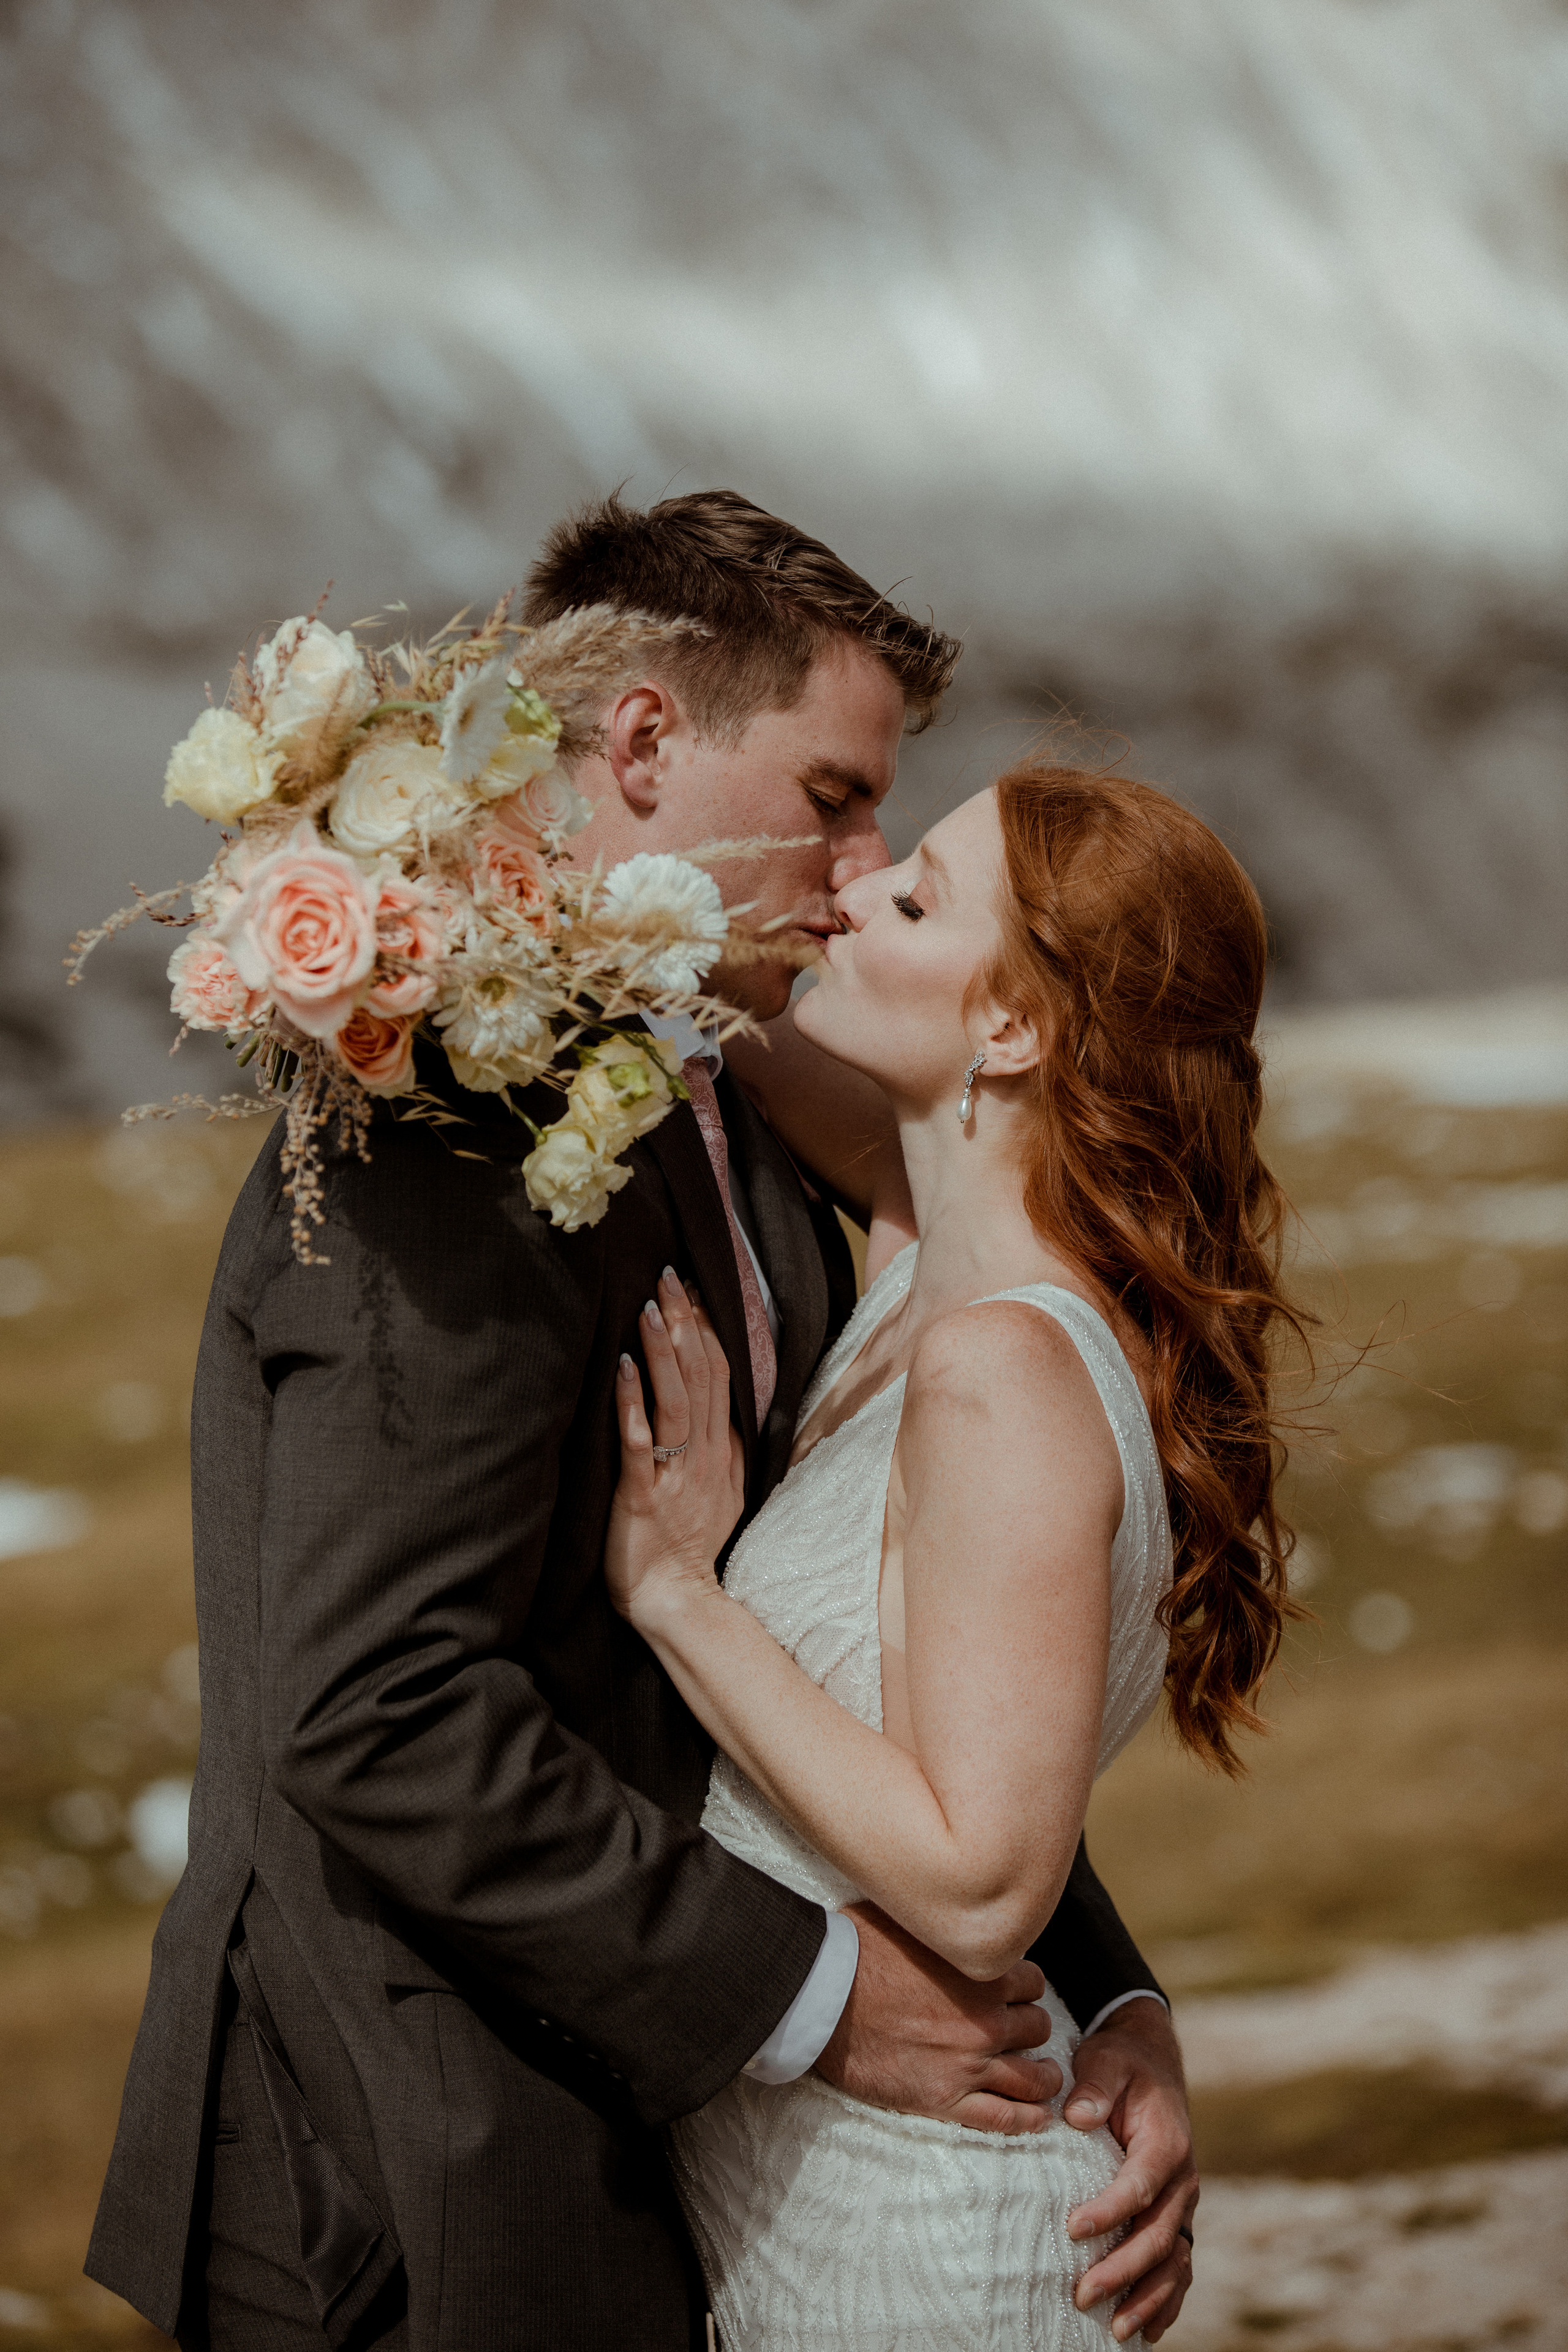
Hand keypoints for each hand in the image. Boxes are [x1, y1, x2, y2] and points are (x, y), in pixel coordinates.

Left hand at [606, 1269, 745, 1631]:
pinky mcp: (642, 1497)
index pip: (721, 1377)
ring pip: (677, 1403)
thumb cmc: (687, 1547)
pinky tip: (623, 1369)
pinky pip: (639, 1445)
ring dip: (664, 1354)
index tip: (693, 1289)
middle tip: (670, 1277)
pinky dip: (632, 1404)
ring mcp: (676, 1476)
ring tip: (651, 1309)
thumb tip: (720, 1404)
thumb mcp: (721, 1490)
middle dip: (687, 1324)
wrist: (677, 1603)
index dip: (707, 1331)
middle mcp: (705, 1457)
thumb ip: (719, 1446)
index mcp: (722, 1452)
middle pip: (702, 1378)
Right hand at [815, 1902, 1063, 2135]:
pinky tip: (1039, 2117)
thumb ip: (943, 1923)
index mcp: (981, 1973)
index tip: (1014, 1994)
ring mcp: (968, 2064)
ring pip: (1031, 2076)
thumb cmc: (857, 1948)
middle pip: (1037, 2027)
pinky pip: (1003, 2117)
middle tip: (1021, 2033)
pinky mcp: (945, 2099)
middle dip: (1031, 2029)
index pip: (1033, 1982)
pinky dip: (1028, 2120)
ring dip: (1043, 2076)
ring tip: (1046, 2078)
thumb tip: (950, 1905)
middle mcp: (985, 2020)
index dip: (1024, 1988)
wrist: (823, 1995)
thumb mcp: (909, 1917)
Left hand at [1062, 1998, 1198, 2341]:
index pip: (1139, 2186)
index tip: (1072, 2229)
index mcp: (1166, 2143)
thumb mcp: (1107, 2060)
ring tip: (1116, 2328)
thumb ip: (1095, 2086)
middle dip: (1122, 2270)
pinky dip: (1168, 2300)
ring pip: (1173, 2261)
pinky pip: (1179, 2265)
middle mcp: (1182, 2180)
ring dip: (1147, 2297)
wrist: (1151, 2061)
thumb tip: (1078, 2116)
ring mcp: (1182, 2203)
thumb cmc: (1122, 2063)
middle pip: (1157, 2235)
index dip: (1108, 2211)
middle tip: (1082, 2293)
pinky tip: (1147, 2330)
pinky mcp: (1175, 2216)